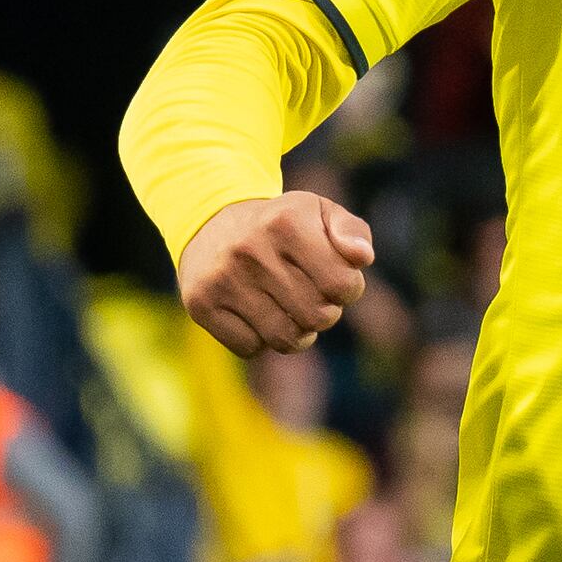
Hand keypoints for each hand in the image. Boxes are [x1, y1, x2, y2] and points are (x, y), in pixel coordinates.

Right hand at [180, 191, 371, 353]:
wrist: (209, 222)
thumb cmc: (279, 225)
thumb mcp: (317, 213)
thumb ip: (352, 230)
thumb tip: (362, 257)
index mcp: (285, 223)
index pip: (343, 286)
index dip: (348, 288)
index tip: (334, 277)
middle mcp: (249, 249)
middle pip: (317, 317)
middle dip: (324, 311)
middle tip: (310, 293)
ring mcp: (221, 278)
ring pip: (285, 339)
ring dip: (297, 332)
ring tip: (289, 308)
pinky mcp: (200, 304)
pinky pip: (250, 349)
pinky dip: (260, 339)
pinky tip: (256, 313)